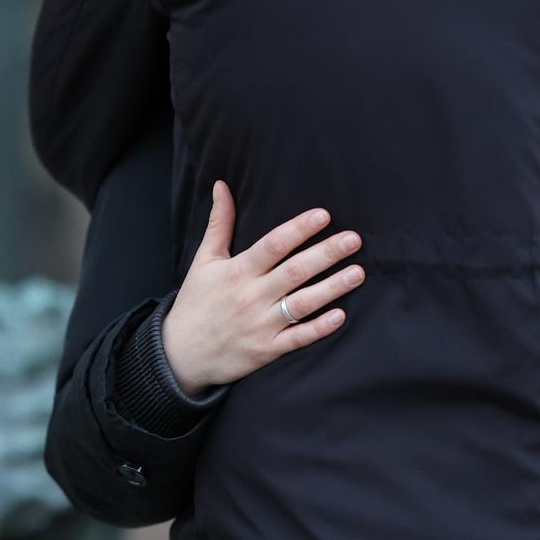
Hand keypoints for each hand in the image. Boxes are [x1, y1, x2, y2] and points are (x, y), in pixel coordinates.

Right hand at [161, 180, 364, 395]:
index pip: (273, 245)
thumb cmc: (196, 302)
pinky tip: (341, 315)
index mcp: (237, 271)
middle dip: (326, 254)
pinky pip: (298, 338)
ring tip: (358, 272)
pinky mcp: (267, 350)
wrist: (181, 354)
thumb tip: (222, 186)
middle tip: (353, 239)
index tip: (323, 215)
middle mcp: (251, 296)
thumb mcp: (204, 260)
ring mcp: (261, 325)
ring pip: (302, 304)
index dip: (299, 229)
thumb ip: (219, 223)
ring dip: (332, 288)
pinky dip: (319, 328)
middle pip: (294, 271)